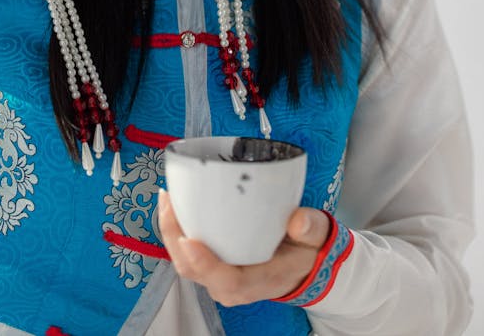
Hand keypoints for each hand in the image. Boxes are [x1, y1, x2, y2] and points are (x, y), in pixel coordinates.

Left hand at [157, 189, 329, 306]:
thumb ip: (311, 228)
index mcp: (260, 281)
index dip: (205, 264)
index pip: (228, 281)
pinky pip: (188, 255)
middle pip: (195, 271)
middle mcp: (234, 285)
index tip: (188, 239)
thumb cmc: (306, 250)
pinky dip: (176, 231)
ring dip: (171, 232)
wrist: (303, 265)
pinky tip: (173, 204)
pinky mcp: (214, 266)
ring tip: (167, 197)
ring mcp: (221, 278)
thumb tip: (298, 220)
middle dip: (175, 238)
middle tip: (169, 201)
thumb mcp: (316, 238)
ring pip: (186, 264)